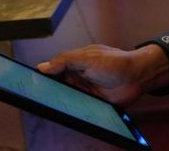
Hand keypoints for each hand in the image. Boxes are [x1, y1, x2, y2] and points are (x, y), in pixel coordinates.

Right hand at [37, 44, 168, 106]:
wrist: (138, 76)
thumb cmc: (116, 62)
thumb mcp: (88, 57)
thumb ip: (65, 61)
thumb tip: (42, 67)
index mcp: (75, 64)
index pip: (52, 70)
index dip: (42, 76)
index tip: (30, 82)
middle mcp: (77, 78)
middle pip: (56, 86)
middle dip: (48, 91)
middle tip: (37, 96)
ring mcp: (83, 91)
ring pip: (64, 98)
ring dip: (59, 101)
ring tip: (50, 104)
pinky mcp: (90, 104)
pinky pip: (76, 108)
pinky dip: (71, 110)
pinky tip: (65, 112)